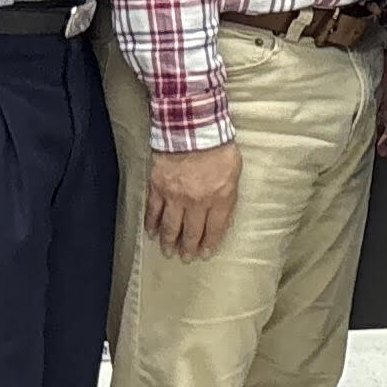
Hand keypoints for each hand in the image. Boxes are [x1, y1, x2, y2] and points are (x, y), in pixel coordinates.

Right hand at [145, 139, 240, 260]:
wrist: (191, 128)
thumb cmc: (218, 148)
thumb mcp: (234, 172)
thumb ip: (228, 197)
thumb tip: (224, 219)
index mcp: (219, 199)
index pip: (214, 229)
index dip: (209, 244)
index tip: (205, 254)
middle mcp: (196, 202)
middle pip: (191, 232)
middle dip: (189, 248)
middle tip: (186, 258)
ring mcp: (175, 196)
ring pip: (171, 226)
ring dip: (169, 242)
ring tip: (168, 252)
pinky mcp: (158, 187)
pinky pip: (154, 211)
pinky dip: (152, 224)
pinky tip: (151, 234)